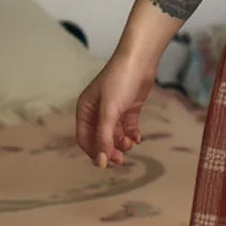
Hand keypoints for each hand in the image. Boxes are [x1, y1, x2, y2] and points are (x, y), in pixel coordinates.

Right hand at [76, 51, 156, 167]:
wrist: (140, 61)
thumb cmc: (120, 81)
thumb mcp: (109, 111)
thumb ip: (104, 137)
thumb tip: (101, 161)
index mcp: (85, 109)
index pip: (85, 138)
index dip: (94, 152)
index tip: (106, 164)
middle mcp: (97, 111)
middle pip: (100, 139)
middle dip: (109, 150)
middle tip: (120, 159)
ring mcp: (113, 111)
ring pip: (115, 136)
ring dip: (121, 143)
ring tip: (130, 143)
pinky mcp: (128, 109)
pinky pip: (128, 129)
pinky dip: (132, 135)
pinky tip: (137, 138)